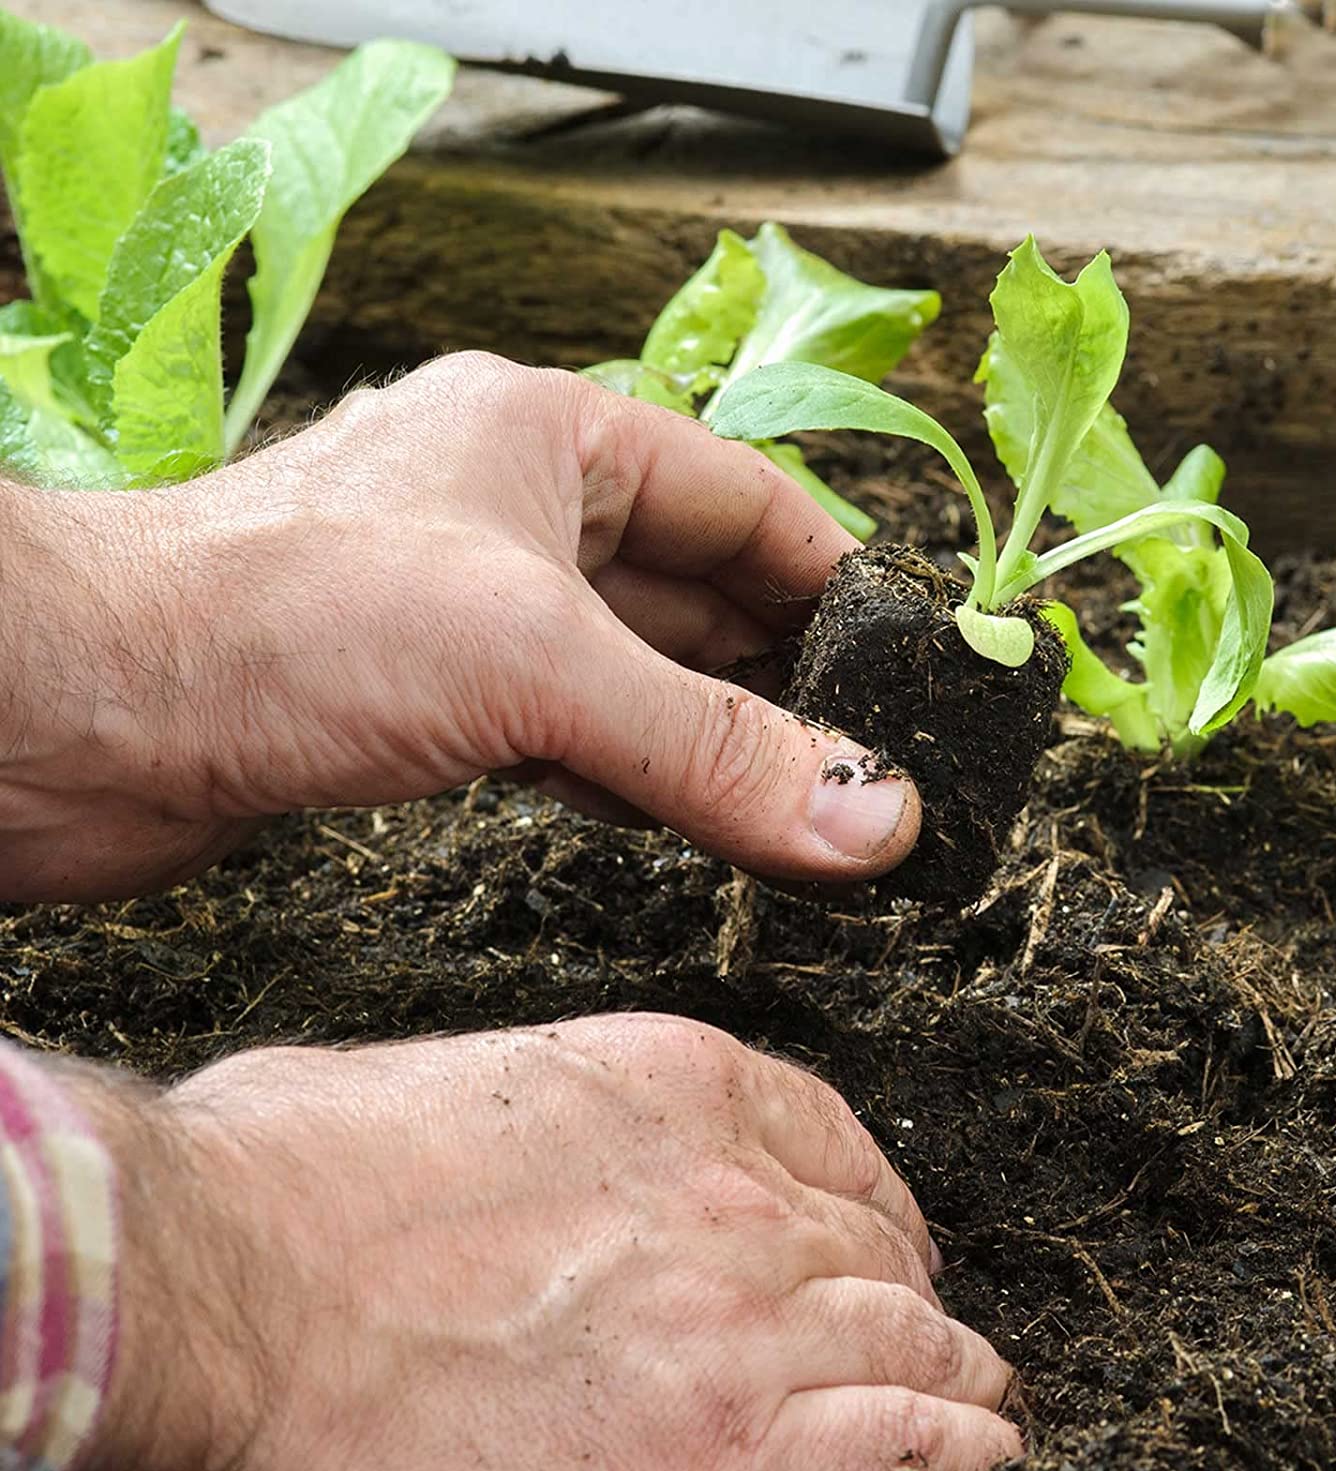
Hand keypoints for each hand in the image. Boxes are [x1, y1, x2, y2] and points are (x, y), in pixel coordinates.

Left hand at [0, 354, 918, 900]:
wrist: (82, 715)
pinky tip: (688, 822)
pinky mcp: (426, 701)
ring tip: (804, 803)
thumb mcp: (537, 664)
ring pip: (635, 674)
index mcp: (548, 438)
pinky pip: (571, 736)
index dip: (832, 573)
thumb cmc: (280, 620)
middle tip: (872, 756)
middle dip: (784, 673)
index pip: (739, 496)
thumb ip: (711, 745)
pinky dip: (637, 778)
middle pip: (695, 593)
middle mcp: (512, 513)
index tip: (909, 656)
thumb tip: (867, 811)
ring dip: (714, 737)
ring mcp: (469, 611)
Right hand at [68, 1015, 1021, 1470]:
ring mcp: (738, 1325)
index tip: (881, 1227)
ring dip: (947, 1366)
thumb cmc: (307, 1176)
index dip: (872, 1192)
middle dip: (903, 1284)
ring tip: (976, 1393)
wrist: (237, 1283)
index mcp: (677, 1082)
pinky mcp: (719, 1461)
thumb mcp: (464, 1082)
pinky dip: (946, 1446)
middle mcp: (732, 1193)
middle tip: (924, 1320)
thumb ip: (567, 1122)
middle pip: (871, 1244)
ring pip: (900, 1338)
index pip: (830, 1133)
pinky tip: (976, 1452)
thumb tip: (564, 1170)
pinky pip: (889, 1446)